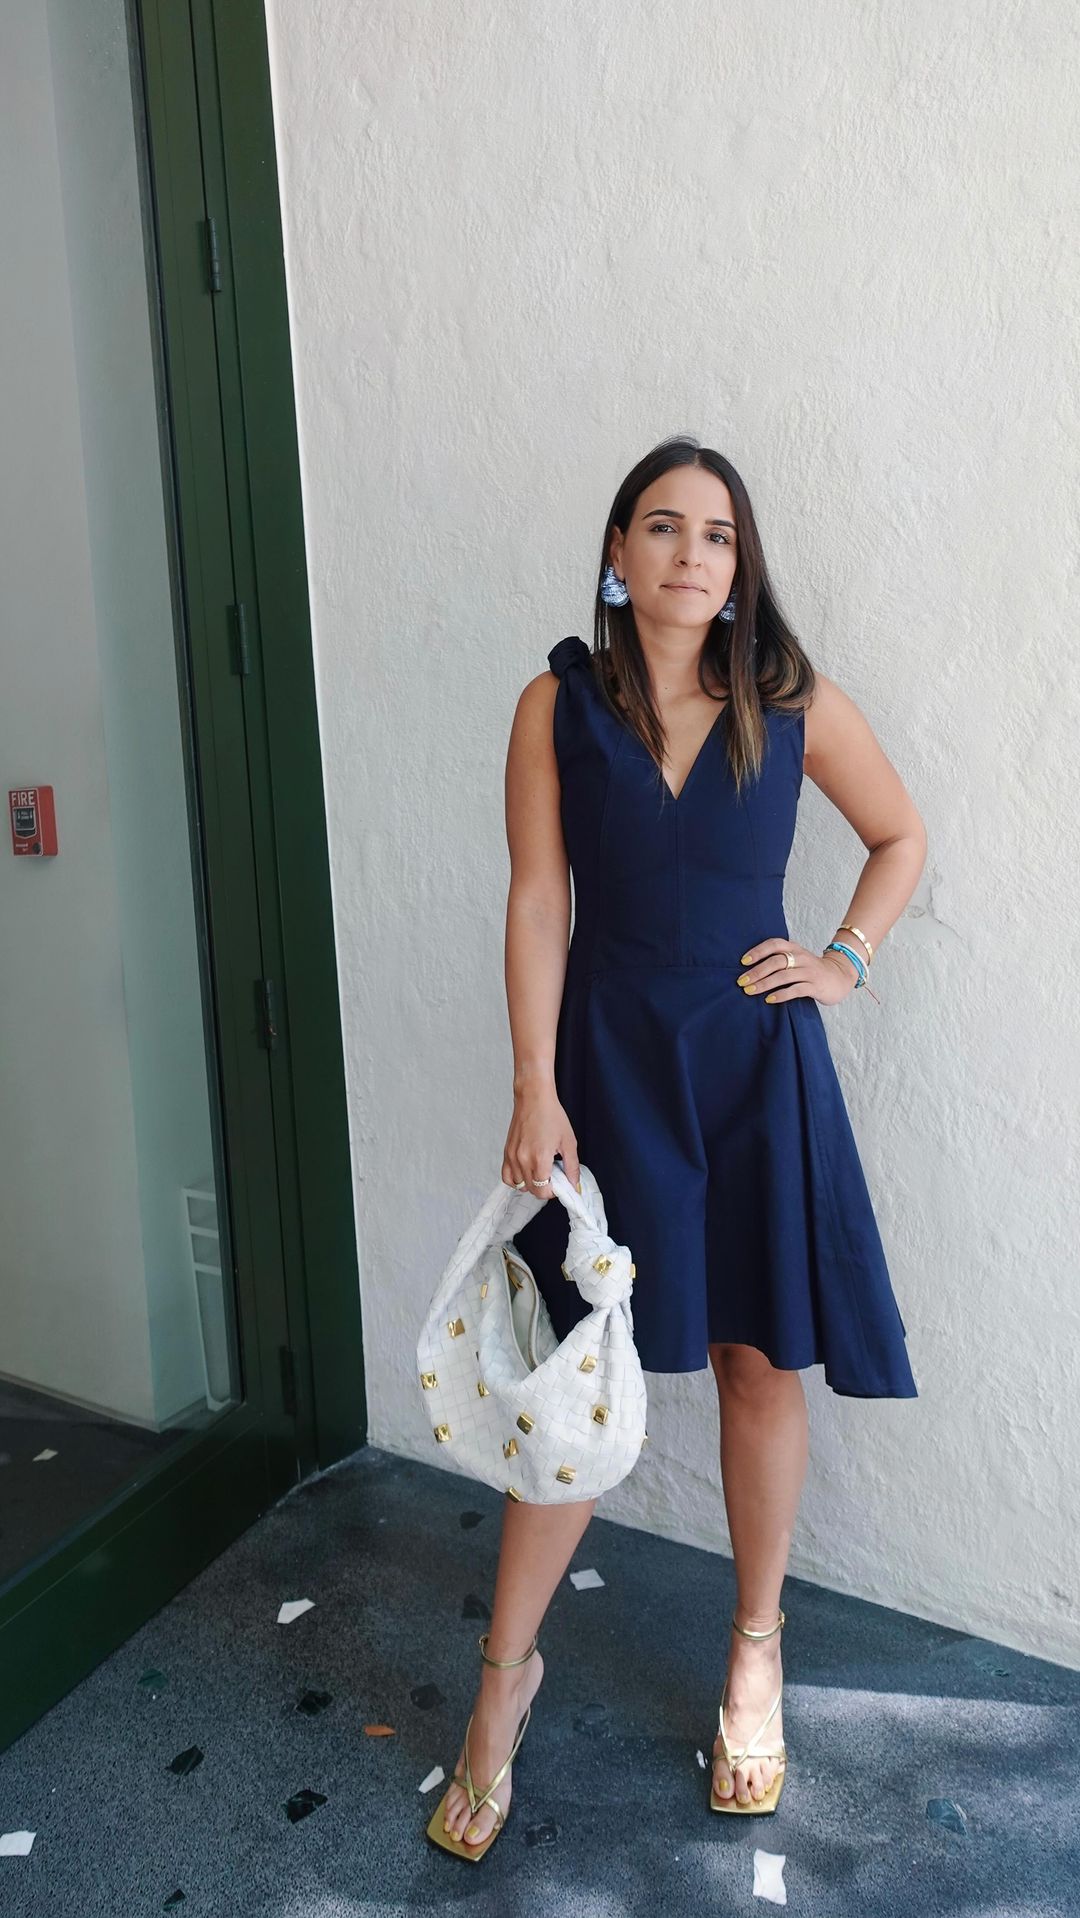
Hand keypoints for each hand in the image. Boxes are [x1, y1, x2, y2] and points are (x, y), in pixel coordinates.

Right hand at [502, 1090, 580, 1191]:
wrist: (534, 1098)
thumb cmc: (550, 1115)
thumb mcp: (569, 1142)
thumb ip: (572, 1167)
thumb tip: (574, 1184)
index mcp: (539, 1158)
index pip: (543, 1191)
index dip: (554, 1191)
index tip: (560, 1184)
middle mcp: (523, 1160)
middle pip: (532, 1191)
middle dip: (545, 1188)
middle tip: (553, 1175)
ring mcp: (512, 1157)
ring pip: (519, 1186)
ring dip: (531, 1184)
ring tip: (540, 1170)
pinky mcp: (507, 1152)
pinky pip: (507, 1177)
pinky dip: (516, 1179)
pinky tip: (527, 1171)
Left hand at [738, 937, 856, 1006]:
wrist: (840, 976)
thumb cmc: (810, 969)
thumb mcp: (796, 959)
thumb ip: (779, 959)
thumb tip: (750, 968)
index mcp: (794, 948)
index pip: (774, 944)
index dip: (758, 951)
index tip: (743, 961)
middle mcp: (801, 957)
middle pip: (776, 961)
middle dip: (756, 971)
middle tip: (741, 981)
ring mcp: (809, 972)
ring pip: (784, 976)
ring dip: (764, 984)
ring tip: (749, 991)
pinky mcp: (815, 986)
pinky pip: (796, 990)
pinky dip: (781, 995)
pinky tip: (769, 999)